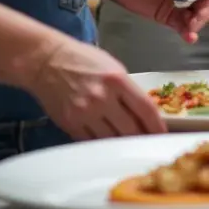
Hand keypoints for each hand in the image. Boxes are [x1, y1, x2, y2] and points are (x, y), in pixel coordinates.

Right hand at [23, 34, 164, 139]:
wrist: (46, 62)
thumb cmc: (83, 60)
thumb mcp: (113, 67)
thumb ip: (127, 89)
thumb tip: (141, 112)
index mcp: (118, 80)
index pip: (145, 108)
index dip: (156, 125)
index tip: (162, 134)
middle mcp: (102, 98)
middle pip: (130, 128)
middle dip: (142, 138)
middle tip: (149, 145)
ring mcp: (85, 113)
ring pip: (111, 139)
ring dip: (123, 145)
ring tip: (131, 148)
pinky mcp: (70, 124)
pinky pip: (91, 141)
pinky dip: (102, 145)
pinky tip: (109, 146)